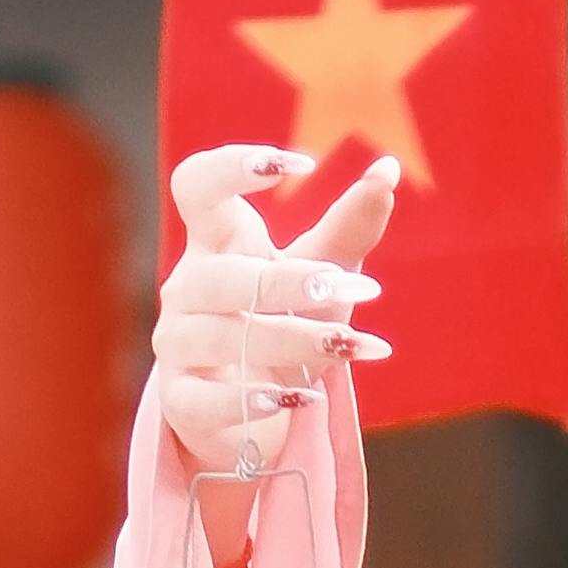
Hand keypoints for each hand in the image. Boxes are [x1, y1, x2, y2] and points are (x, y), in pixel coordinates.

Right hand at [151, 144, 395, 499]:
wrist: (248, 405)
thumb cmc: (280, 321)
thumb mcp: (318, 272)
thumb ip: (348, 228)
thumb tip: (388, 170)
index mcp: (215, 241)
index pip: (196, 186)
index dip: (232, 166)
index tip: (299, 161)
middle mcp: (188, 287)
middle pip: (221, 274)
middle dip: (288, 282)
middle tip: (349, 287)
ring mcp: (178, 344)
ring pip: (222, 336)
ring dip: (287, 339)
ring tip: (346, 345)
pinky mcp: (181, 402)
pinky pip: (206, 400)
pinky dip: (252, 401)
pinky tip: (298, 398)